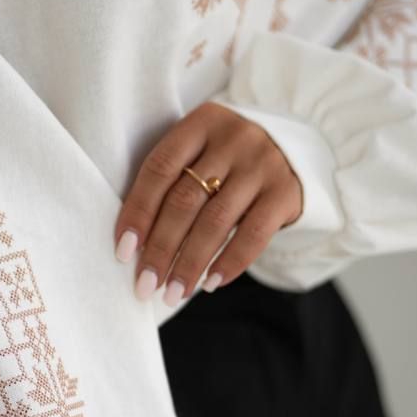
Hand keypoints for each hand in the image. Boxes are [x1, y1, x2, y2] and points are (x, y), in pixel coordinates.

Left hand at [113, 101, 303, 304]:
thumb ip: (172, 183)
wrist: (292, 150)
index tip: (124, 252)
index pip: (160, 169)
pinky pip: (253, 234)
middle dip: (161, 249)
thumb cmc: (228, 160)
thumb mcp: (201, 153)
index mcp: (201, 123)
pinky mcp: (285, 192)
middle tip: (145, 285)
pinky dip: (229, 262)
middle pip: (185, 200)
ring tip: (173, 293)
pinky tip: (210, 284)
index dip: (138, 212)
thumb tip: (137, 247)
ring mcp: (262, 164)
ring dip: (189, 264)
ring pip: (216, 221)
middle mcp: (233, 138)